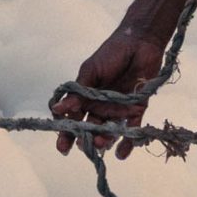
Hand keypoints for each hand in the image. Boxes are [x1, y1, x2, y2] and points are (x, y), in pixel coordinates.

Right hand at [51, 25, 167, 158]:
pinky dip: (128, 143)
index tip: (62, 146)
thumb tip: (58, 109)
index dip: (66, 133)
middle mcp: (101, 107)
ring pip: (110, 130)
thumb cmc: (110, 53)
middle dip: (86, 139)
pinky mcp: (137, 109)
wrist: (139, 42)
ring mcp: (118, 109)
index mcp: (86, 97)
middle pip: (91, 128)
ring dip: (105, 139)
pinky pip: (132, 129)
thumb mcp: (90, 71)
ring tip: (102, 143)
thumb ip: (78, 92)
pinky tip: (121, 154)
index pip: (73, 118)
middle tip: (85, 145)